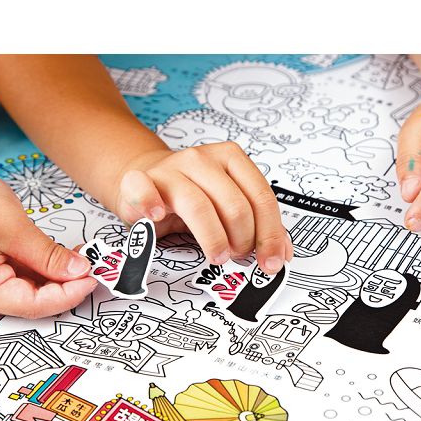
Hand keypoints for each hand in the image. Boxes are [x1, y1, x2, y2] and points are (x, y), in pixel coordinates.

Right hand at [0, 149, 96, 317]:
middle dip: (65, 286)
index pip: (34, 305)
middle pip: (31, 301)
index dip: (69, 294)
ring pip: (28, 291)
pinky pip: (19, 278)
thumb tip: (78, 271)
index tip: (93, 278)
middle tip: (91, 267)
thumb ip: (49, 255)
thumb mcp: (14, 226)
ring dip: (56, 277)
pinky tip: (60, 257)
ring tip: (78, 257)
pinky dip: (42, 268)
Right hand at [113, 142, 293, 273]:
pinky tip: (157, 218)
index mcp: (231, 159)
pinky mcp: (140, 180)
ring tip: (217, 255)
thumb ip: (256, 225)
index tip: (271, 261)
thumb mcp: (228, 206)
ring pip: (199, 205)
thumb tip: (280, 254)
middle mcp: (202, 159)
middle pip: (234, 204)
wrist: (148, 181)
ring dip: (213, 239)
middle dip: (243, 240)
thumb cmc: (190, 198)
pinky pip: (143, 188)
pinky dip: (149, 203)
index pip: (261, 197)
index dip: (270, 234)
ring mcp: (171, 168)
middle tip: (238, 257)